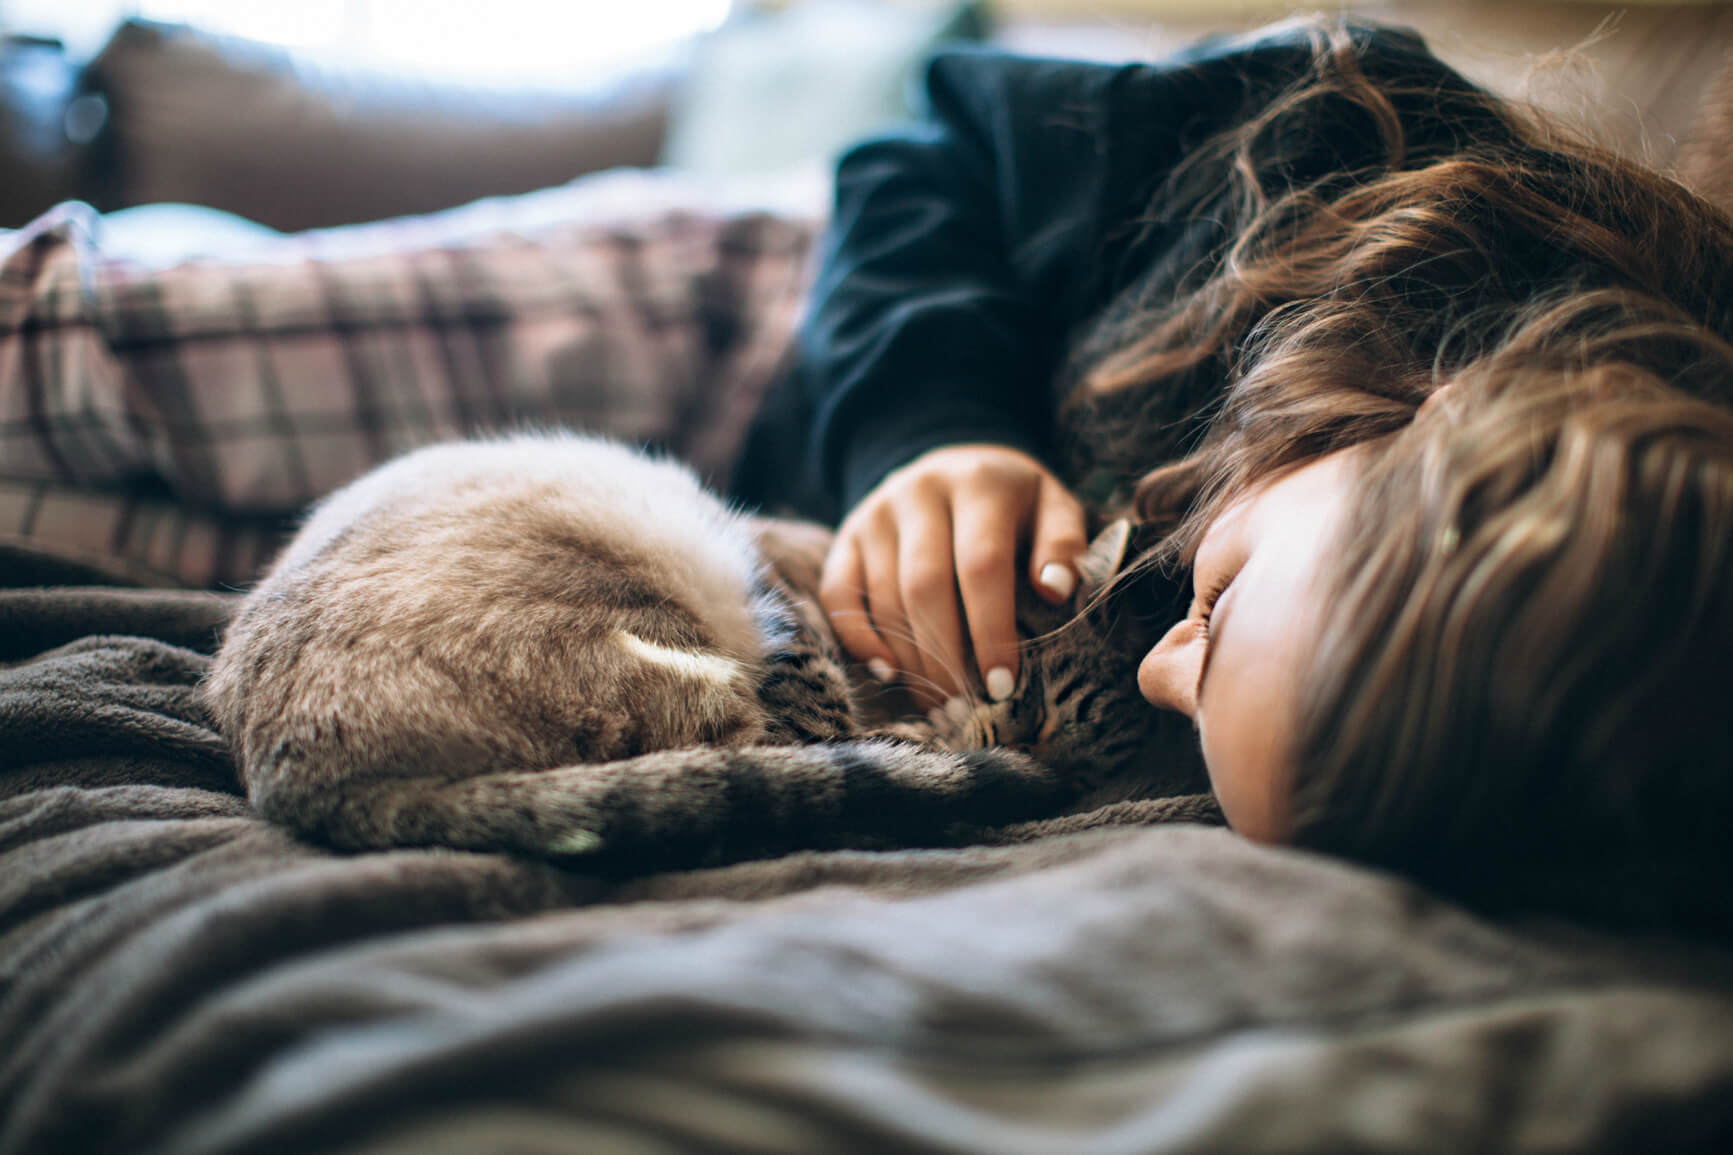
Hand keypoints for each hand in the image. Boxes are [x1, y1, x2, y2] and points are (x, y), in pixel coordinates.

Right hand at [819, 444, 1087, 705]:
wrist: (952, 462)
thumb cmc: (1013, 501)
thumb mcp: (1052, 506)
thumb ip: (1063, 543)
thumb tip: (1057, 589)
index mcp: (978, 484)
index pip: (981, 565)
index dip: (991, 630)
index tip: (1003, 683)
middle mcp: (919, 492)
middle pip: (925, 585)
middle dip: (946, 654)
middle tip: (966, 703)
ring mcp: (876, 514)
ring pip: (885, 596)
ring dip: (911, 657)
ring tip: (938, 699)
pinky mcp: (847, 536)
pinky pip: (839, 594)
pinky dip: (859, 638)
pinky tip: (889, 671)